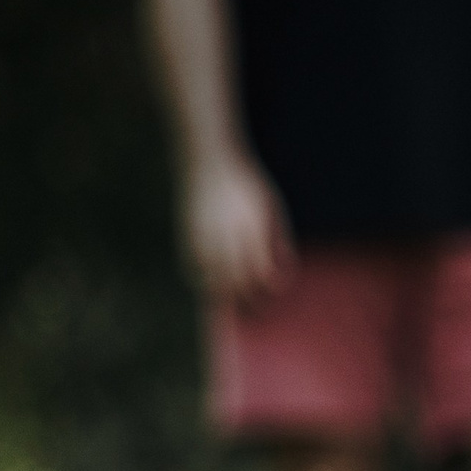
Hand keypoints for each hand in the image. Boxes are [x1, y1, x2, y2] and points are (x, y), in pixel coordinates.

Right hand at [183, 151, 291, 303]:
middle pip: (235, 281)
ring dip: (225, 296)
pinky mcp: (187, 235)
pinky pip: (192, 269)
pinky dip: (203, 282)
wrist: (208, 160)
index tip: (276, 288)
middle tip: (259, 309)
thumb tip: (283, 270)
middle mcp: (224, 234)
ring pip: (211, 280)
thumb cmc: (246, 185)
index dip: (270, 285)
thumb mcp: (271, 206)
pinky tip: (212, 286)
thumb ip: (277, 238)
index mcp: (249, 226)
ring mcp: (202, 236)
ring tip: (236, 304)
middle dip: (248, 300)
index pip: (260, 269)